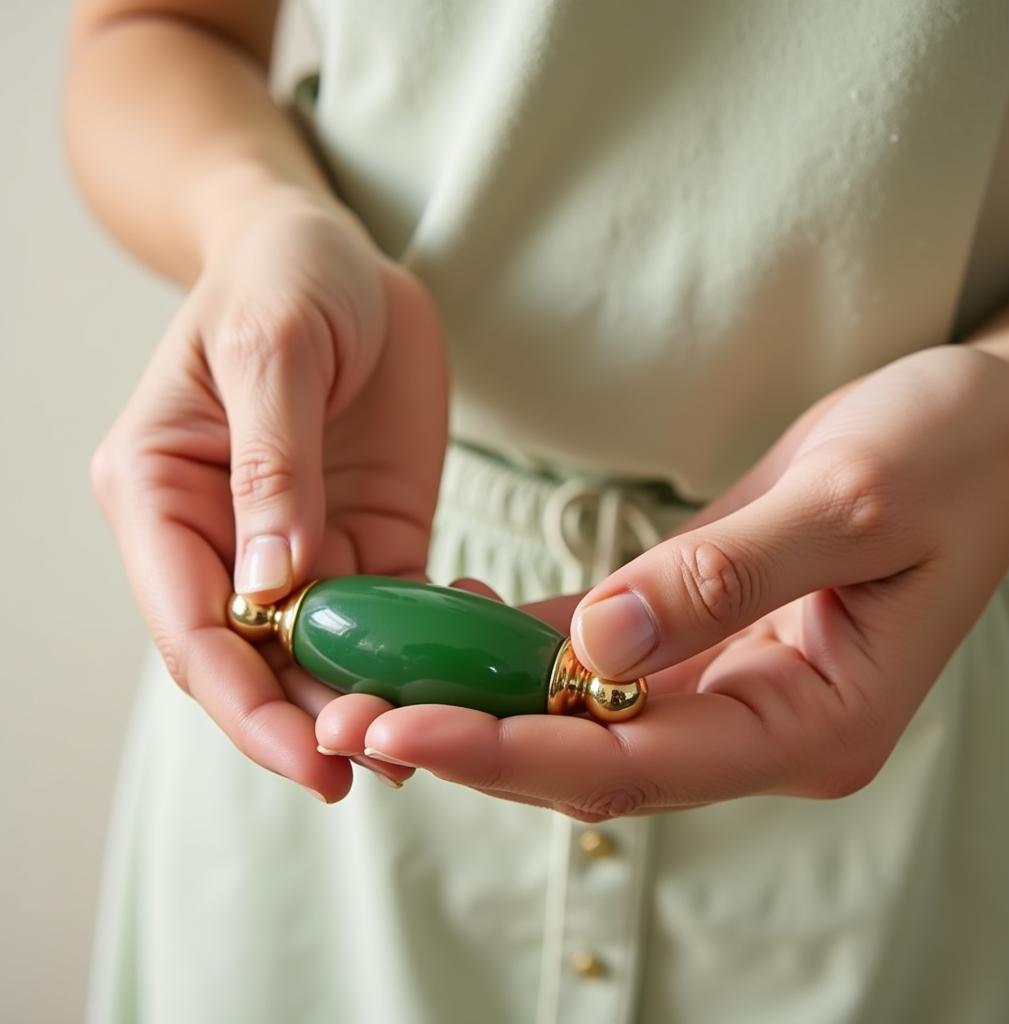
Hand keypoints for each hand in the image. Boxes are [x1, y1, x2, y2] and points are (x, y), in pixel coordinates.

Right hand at [93, 190, 446, 799]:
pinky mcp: (369, 536)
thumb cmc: (282, 277)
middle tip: (378, 766)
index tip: (308, 754)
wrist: (336, 253)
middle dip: (309, 719)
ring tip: (432, 740)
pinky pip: (396, 611)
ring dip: (372, 698)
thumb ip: (271, 465)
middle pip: (256, 659)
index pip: (191, 626)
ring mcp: (301, 545)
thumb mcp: (272, 349)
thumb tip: (271, 587)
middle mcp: (223, 537)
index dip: (243, 701)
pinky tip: (470, 666)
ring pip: (328, 651)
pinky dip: (427, 647)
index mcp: (162, 494)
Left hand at [346, 345, 1008, 817]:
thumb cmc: (949, 456)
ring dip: (482, 698)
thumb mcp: (850, 503)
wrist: (988, 425)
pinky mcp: (701, 629)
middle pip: (593, 757)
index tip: (410, 731)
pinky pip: (597, 652)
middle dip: (474, 740)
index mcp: (814, 720)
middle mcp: (760, 722)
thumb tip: (596, 644)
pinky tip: (449, 618)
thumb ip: (722, 578)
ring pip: (584, 712)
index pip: (638, 763)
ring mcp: (729, 682)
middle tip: (351, 720)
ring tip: (371, 679)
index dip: (517, 752)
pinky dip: (522, 645)